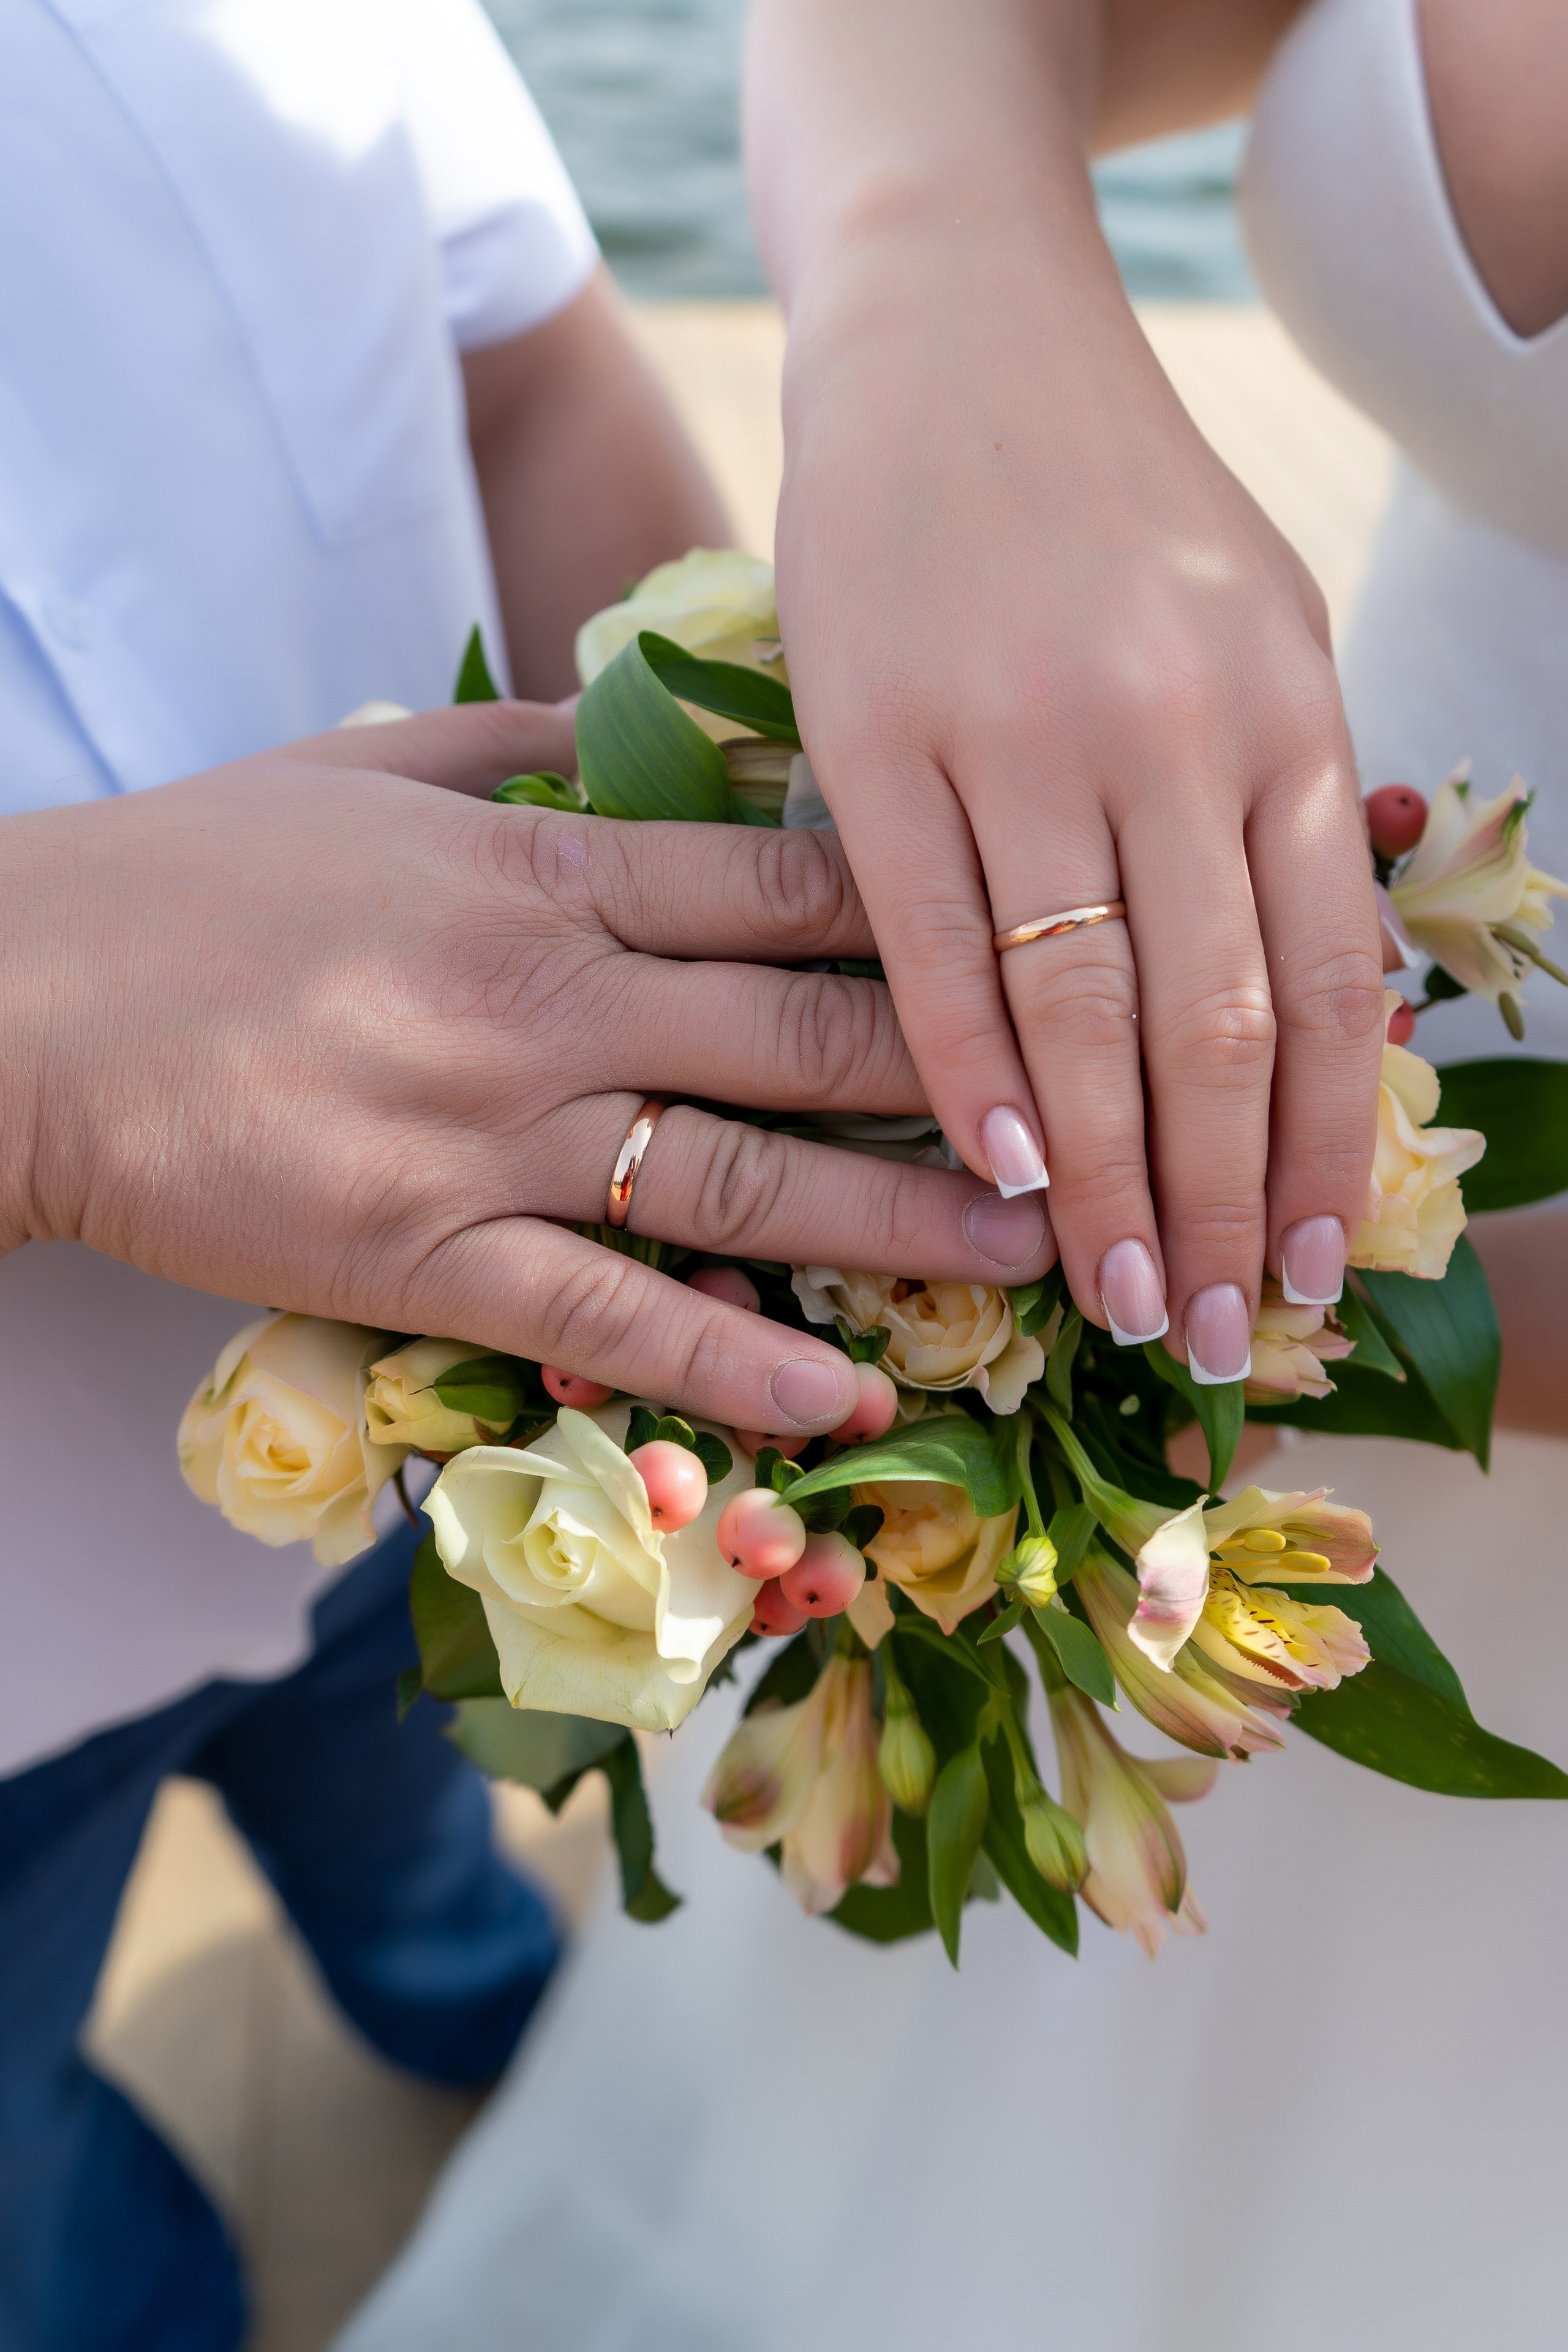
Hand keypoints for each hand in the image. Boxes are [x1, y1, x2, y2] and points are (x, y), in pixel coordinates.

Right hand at [0, 705, 1052, 1433]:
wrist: (16, 1003)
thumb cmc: (194, 879)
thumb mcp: (368, 767)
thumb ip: (535, 741)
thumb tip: (667, 714)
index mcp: (544, 873)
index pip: (795, 888)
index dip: (946, 922)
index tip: (1058, 950)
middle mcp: (547, 1003)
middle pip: (809, 1039)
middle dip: (976, 1084)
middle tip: (1110, 1125)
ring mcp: (490, 1140)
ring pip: (744, 1189)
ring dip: (906, 1231)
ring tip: (1037, 1265)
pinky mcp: (422, 1263)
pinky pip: (610, 1321)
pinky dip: (733, 1367)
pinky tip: (845, 1400)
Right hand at [750, 0, 1385, 1381]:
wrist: (953, 328)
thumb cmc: (1112, 503)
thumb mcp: (1258, 622)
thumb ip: (1285, 803)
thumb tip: (1317, 1010)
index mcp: (1279, 708)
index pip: (1324, 982)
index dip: (1324, 1149)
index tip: (1313, 1272)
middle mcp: (1166, 728)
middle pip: (1210, 1024)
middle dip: (1218, 1203)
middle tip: (1209, 1340)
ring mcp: (1016, 731)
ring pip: (1078, 1007)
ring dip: (1104, 1179)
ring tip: (1116, 1303)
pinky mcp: (872, 733)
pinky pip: (929, 942)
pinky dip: (965, 1074)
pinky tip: (992, 1179)